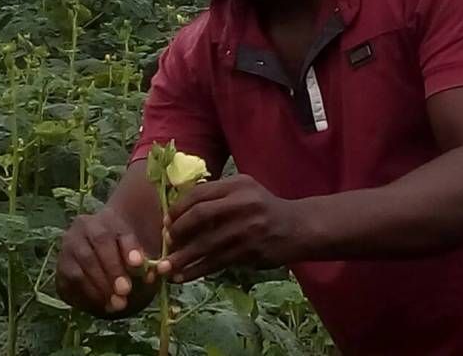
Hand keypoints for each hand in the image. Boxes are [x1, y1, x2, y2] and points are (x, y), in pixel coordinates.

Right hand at [56, 207, 152, 314]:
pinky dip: (85, 297)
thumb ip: (145, 259)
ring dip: (98, 290)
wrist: (102, 245)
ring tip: (117, 304)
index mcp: (103, 220)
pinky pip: (68, 285)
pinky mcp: (59, 269)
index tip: (138, 264)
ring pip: (78, 272)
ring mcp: (66, 250)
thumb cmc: (126, 247)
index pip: (111, 235)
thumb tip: (152, 275)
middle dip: (110, 275)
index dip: (125, 250)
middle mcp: (80, 232)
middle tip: (126, 292)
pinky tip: (101, 305)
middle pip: (92, 254)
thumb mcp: (139, 246)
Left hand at [157, 174, 305, 282]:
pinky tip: (183, 277)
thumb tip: (177, 212)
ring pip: (206, 243)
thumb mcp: (245, 191)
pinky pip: (217, 262)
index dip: (178, 209)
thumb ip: (217, 196)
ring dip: (182, 258)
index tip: (166, 222)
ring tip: (165, 268)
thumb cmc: (264, 208)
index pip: (199, 193)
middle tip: (167, 243)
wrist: (297, 227)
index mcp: (238, 185)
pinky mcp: (251, 251)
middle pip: (199, 215)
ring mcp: (248, 228)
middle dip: (177, 231)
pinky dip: (197, 271)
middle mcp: (243, 203)